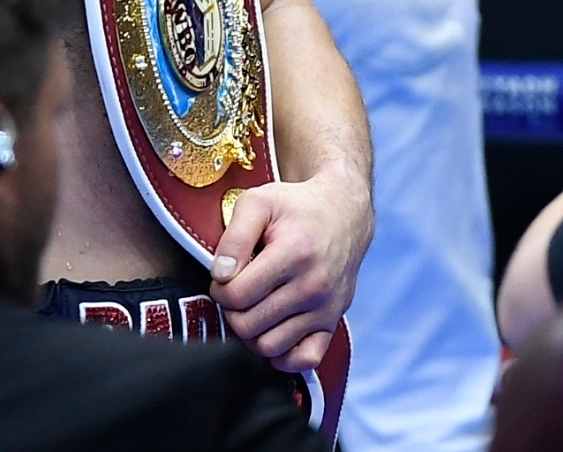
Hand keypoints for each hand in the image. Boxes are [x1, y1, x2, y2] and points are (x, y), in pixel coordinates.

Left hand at [210, 168, 372, 371]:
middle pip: (248, 325)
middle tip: (238, 290)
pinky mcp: (333, 322)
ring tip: (254, 306)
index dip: (219, 288)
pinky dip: (282, 355)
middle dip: (233, 310)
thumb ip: (234, 237)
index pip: (237, 295)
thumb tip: (220, 276)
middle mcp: (314, 286)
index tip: (225, 276)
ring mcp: (326, 308)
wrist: (343, 214)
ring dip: (252, 332)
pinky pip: (304, 359)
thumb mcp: (259, 202)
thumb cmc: (296, 208)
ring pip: (269, 346)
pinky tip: (272, 330)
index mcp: (294, 253)